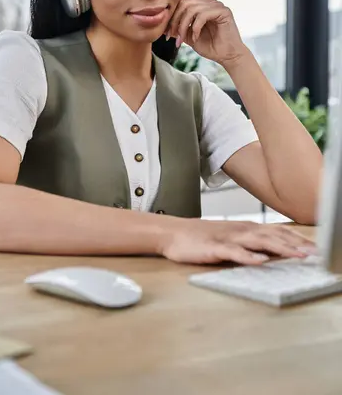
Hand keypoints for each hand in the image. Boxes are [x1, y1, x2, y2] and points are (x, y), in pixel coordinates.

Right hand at [160, 219, 315, 264]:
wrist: (173, 233)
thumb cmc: (202, 237)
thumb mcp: (230, 237)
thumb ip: (250, 243)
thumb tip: (272, 252)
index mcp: (245, 228)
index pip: (276, 232)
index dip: (296, 240)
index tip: (314, 248)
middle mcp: (240, 230)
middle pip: (272, 236)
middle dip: (295, 245)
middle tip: (313, 253)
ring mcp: (227, 239)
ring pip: (257, 242)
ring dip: (279, 249)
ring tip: (296, 256)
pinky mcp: (214, 248)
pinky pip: (233, 252)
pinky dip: (248, 256)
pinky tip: (260, 261)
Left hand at [166, 0, 246, 67]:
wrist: (226, 56)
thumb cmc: (210, 45)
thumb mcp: (189, 35)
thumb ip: (180, 25)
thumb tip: (165, 22)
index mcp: (202, 5)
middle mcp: (210, 2)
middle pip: (185, 2)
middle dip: (175, 20)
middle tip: (170, 35)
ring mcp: (217, 5)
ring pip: (191, 9)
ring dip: (183, 26)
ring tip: (181, 39)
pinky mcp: (223, 11)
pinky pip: (202, 15)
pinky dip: (195, 27)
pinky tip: (195, 36)